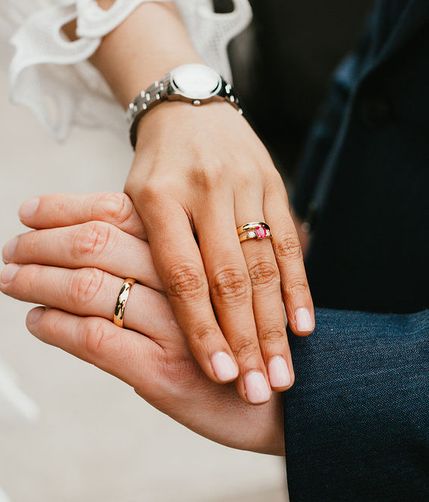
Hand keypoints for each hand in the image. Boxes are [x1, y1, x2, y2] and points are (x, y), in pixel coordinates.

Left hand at [0, 193, 283, 453]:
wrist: (288, 403)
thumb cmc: (243, 344)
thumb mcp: (220, 289)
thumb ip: (177, 269)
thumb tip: (116, 251)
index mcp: (197, 250)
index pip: (118, 214)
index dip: (68, 208)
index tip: (31, 210)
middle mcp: (185, 282)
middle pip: (98, 243)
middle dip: (43, 244)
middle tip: (11, 246)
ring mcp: (173, 328)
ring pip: (89, 286)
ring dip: (38, 280)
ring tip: (11, 277)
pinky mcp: (162, 374)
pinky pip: (96, 340)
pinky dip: (57, 328)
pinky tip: (36, 320)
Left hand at [125, 101, 314, 403]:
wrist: (187, 110)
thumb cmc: (154, 170)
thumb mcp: (131, 202)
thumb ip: (142, 255)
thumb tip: (133, 321)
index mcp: (157, 197)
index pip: (183, 276)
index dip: (203, 329)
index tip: (220, 375)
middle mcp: (204, 190)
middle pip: (230, 277)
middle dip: (247, 339)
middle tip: (258, 390)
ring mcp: (244, 184)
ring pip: (265, 265)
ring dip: (276, 324)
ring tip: (283, 373)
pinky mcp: (273, 183)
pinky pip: (289, 241)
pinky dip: (298, 286)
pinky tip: (304, 326)